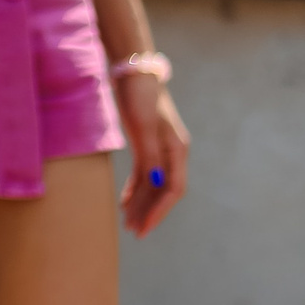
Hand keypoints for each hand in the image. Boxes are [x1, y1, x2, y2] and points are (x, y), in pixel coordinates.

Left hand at [111, 72, 187, 237]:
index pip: (173, 189)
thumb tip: (156, 184)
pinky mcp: (148, 145)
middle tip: (134, 231)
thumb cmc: (140, 97)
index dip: (160, 210)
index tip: (145, 226)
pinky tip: (126, 202)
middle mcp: (173, 154)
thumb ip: (151, 156)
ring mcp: (161, 150)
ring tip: (128, 222)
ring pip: (153, 185)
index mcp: (177, 150)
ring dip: (142, 204)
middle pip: (164, 191)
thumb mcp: (144, 127)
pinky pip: (144, 174)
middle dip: (150, 212)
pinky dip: (136, 189)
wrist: (134, 73)